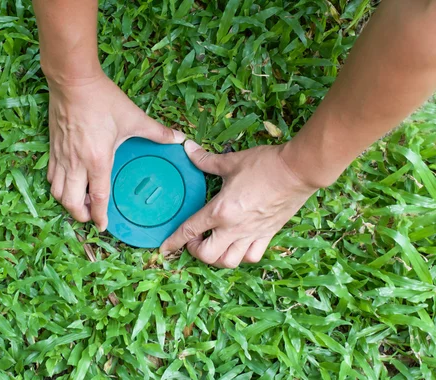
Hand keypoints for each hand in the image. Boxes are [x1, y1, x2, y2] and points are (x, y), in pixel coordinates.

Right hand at [47, 73, 184, 230]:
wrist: (72, 81)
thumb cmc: (102, 99)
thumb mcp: (133, 117)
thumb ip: (157, 132)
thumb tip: (178, 138)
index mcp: (98, 160)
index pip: (98, 198)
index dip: (100, 216)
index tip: (103, 226)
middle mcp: (77, 163)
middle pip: (72, 202)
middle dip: (81, 215)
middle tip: (91, 216)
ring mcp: (62, 156)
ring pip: (57, 192)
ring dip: (68, 203)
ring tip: (80, 202)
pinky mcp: (53, 148)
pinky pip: (51, 176)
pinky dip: (58, 186)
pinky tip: (68, 183)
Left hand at [160, 140, 317, 267]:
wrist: (298, 170)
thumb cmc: (264, 164)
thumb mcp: (231, 161)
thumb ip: (205, 159)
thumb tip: (187, 148)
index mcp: (221, 210)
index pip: (190, 230)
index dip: (174, 241)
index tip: (164, 248)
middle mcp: (234, 228)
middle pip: (208, 255)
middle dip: (196, 251)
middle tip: (195, 239)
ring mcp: (252, 234)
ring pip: (230, 261)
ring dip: (218, 257)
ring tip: (215, 244)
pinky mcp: (268, 234)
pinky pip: (252, 256)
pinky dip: (242, 256)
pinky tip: (238, 245)